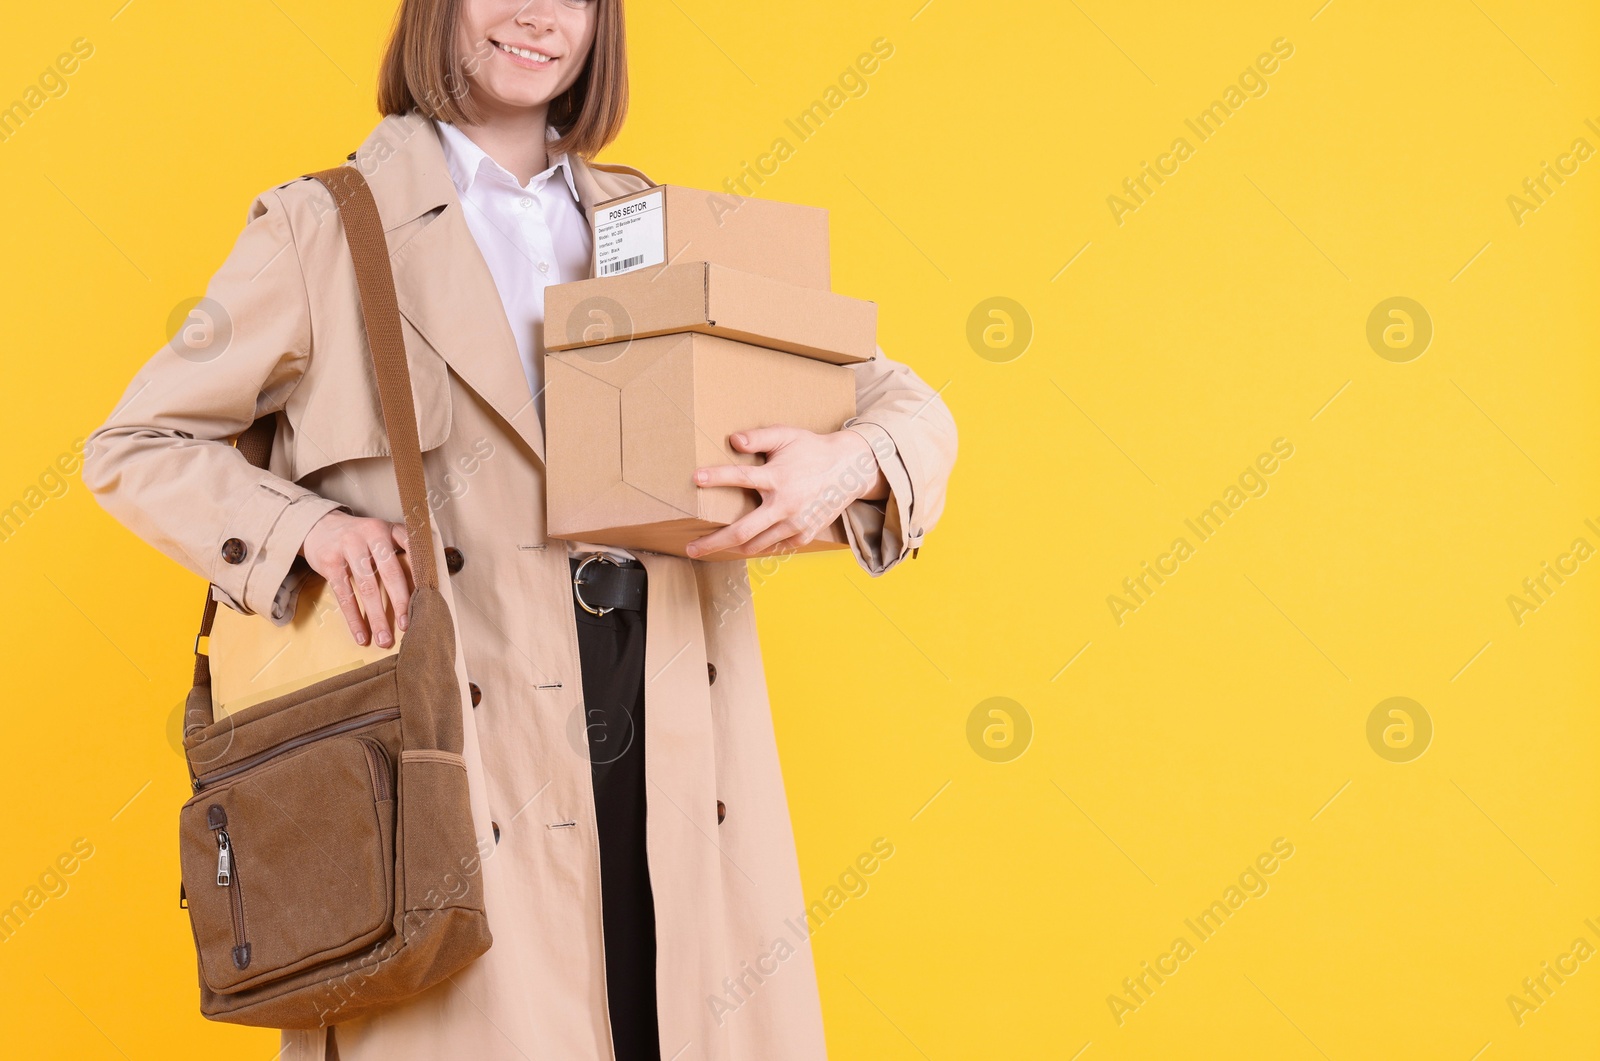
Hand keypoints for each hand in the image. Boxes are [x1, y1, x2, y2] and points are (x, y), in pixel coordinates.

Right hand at [299, 511, 412, 647]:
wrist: (319, 526)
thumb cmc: (361, 539)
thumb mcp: (383, 536)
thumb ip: (401, 553)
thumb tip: (424, 589)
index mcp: (390, 529)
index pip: (412, 549)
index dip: (421, 574)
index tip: (429, 598)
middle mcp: (371, 534)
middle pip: (391, 572)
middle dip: (401, 603)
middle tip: (408, 627)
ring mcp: (349, 547)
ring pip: (367, 587)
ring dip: (377, 617)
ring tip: (385, 640)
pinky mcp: (330, 562)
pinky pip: (344, 595)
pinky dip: (354, 618)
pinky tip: (361, 635)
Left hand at [685, 425, 887, 558]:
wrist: (849, 470)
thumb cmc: (812, 450)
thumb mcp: (787, 436)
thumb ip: (759, 438)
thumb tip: (733, 440)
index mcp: (778, 478)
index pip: (741, 477)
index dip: (717, 477)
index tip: (696, 478)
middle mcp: (785, 505)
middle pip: (742, 531)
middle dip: (714, 542)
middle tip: (692, 548)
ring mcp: (795, 524)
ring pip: (757, 544)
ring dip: (733, 547)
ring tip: (713, 549)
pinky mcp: (804, 534)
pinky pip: (775, 546)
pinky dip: (759, 546)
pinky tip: (745, 545)